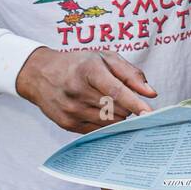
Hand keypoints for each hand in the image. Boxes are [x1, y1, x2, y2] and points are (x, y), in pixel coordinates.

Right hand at [15, 47, 156, 132]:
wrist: (39, 73)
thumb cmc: (78, 63)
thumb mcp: (105, 58)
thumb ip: (131, 74)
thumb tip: (151, 93)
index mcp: (88, 70)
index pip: (116, 91)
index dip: (135, 103)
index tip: (150, 113)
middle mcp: (77, 91)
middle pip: (116, 109)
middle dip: (127, 106)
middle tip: (122, 97)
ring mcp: (70, 109)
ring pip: (109, 122)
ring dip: (118, 116)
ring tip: (109, 102)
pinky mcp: (66, 123)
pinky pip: (97, 130)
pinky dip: (105, 123)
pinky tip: (99, 111)